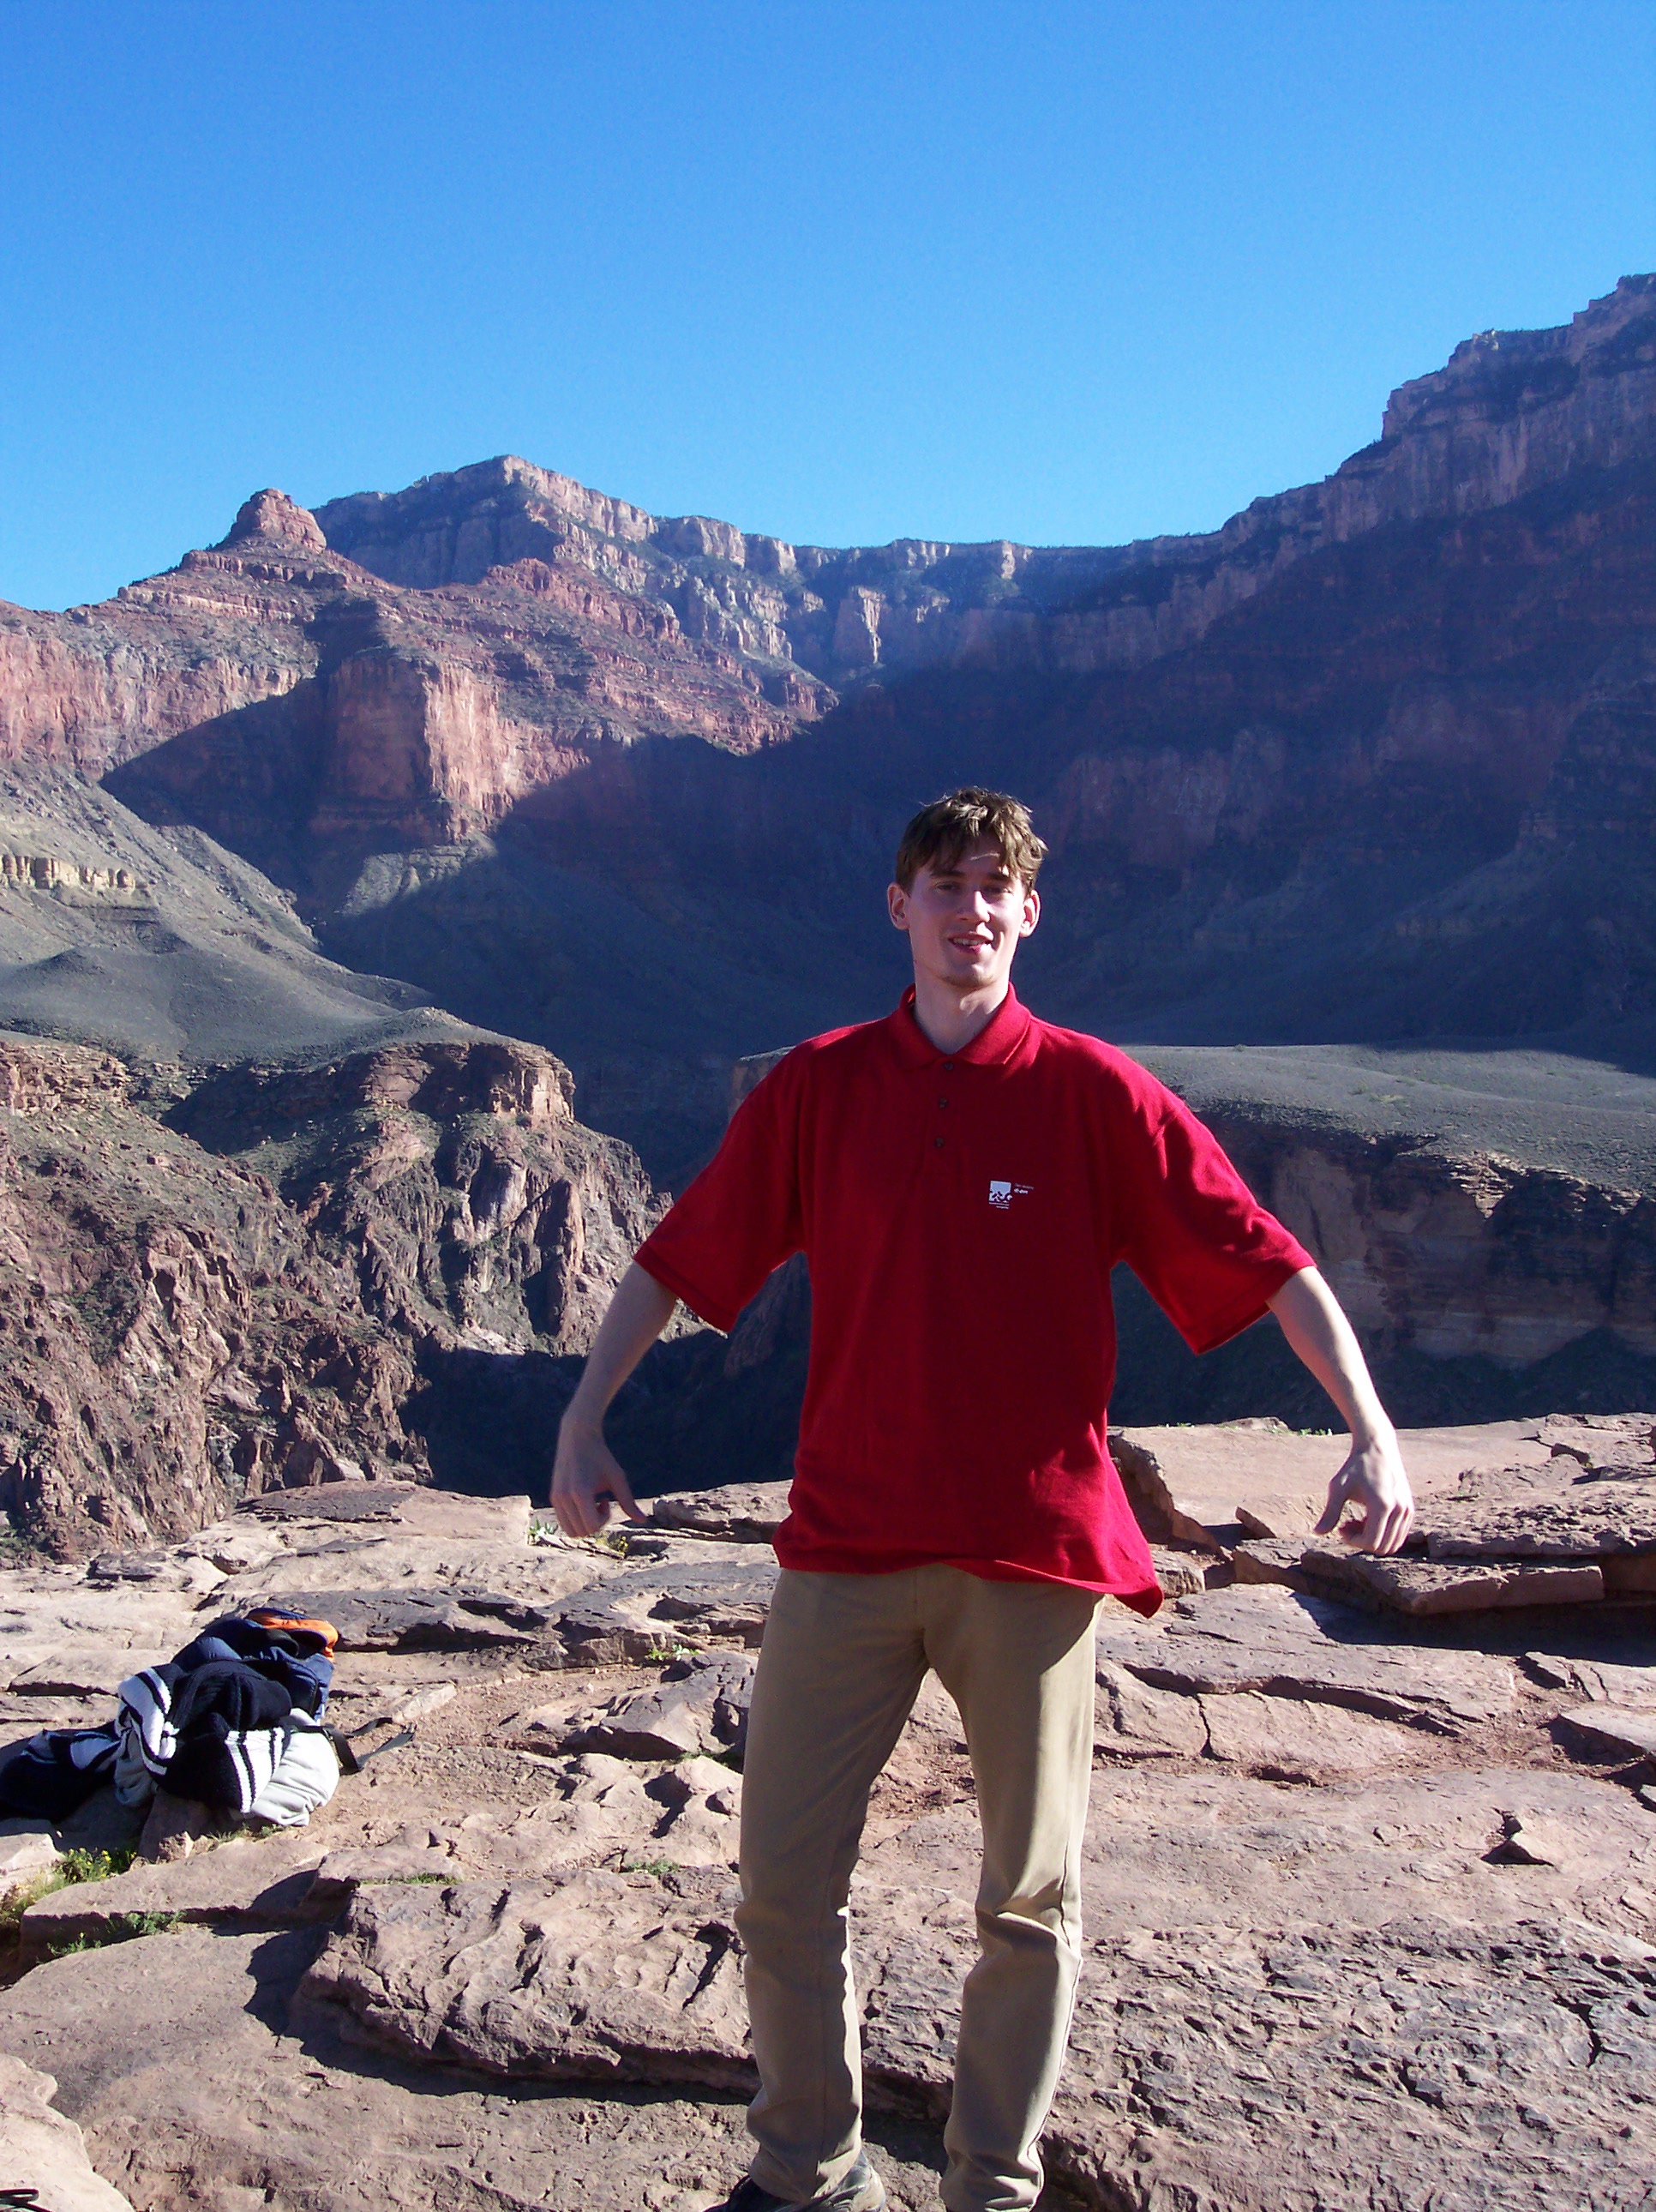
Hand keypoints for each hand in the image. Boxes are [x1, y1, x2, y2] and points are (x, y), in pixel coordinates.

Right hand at [550, 1414, 645, 1539]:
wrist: (577, 1436)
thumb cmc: (601, 1457)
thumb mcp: (617, 1478)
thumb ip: (628, 1502)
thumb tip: (643, 1521)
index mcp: (580, 1492)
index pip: (592, 1526)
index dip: (604, 1519)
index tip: (606, 1500)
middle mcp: (564, 1497)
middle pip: (580, 1532)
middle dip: (594, 1523)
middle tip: (600, 1503)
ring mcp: (556, 1498)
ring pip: (570, 1531)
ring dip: (584, 1523)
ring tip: (591, 1503)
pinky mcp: (553, 1496)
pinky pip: (564, 1521)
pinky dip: (576, 1518)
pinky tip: (583, 1500)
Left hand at [1313, 1434, 1414, 1554]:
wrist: (1377, 1447)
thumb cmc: (1355, 1466)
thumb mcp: (1338, 1487)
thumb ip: (1330, 1512)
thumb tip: (1316, 1533)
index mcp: (1383, 1506)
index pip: (1371, 1543)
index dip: (1353, 1541)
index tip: (1340, 1527)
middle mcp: (1400, 1510)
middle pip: (1383, 1547)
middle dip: (1363, 1542)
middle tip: (1347, 1525)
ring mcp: (1407, 1510)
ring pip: (1392, 1543)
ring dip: (1374, 1538)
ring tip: (1357, 1521)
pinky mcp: (1409, 1508)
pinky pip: (1398, 1534)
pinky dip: (1383, 1532)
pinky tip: (1368, 1517)